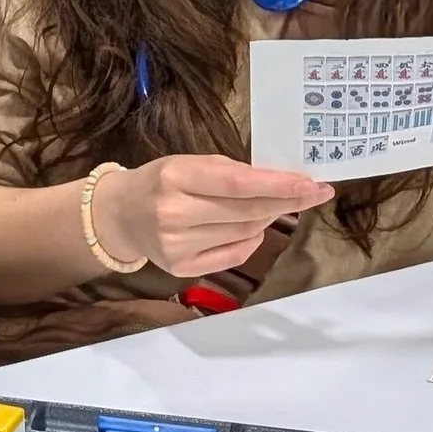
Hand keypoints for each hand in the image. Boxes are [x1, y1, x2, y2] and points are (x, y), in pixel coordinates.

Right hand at [94, 154, 333, 279]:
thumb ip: (227, 171)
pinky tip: (254, 228)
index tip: (311, 183)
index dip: (278, 185)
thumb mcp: (185, 162)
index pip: (237, 184)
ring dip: (268, 219)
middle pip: (246, 212)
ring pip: (245, 234)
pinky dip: (252, 241)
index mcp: (175, 177)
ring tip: (276, 205)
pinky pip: (234, 256)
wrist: (119, 216)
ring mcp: (177, 246)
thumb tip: (279, 182)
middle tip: (314, 193)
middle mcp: (175, 213)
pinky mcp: (182, 269)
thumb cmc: (158, 181)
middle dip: (286, 202)